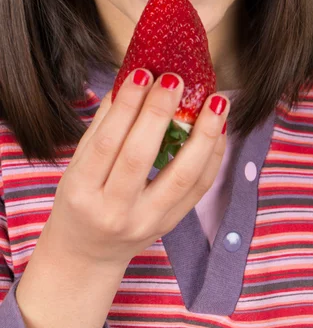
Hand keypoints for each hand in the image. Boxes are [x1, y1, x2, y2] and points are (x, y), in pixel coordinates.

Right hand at [45, 70, 229, 268]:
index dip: (126, 106)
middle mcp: (113, 210)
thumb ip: (103, 125)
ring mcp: (147, 221)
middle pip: (140, 157)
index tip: (143, 73)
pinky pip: (199, 189)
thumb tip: (130, 79)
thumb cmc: (80, 200)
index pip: (106, 143)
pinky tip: (219, 129)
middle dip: (160, 113)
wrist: (88, 255)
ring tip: (217, 102)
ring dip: (203, 135)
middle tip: (176, 79)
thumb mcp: (77, 165)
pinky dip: (213, 156)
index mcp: (82, 190)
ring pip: (181, 176)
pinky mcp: (171, 224)